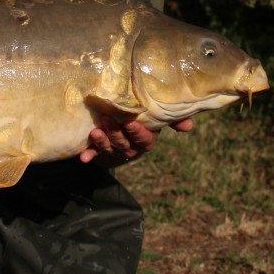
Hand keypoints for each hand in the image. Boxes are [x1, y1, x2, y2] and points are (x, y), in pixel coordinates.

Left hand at [79, 117, 193, 166]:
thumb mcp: (157, 115)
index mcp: (147, 138)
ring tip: (95, 131)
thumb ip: (173, 118)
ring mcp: (116, 150)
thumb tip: (189, 126)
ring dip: (103, 142)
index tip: (130, 123)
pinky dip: (90, 155)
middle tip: (107, 120)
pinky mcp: (101, 150)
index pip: (145, 140)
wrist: (123, 122)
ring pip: (111, 149)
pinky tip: (84, 157)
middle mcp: (132, 147)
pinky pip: (95, 154)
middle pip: (125, 144)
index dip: (138, 133)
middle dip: (116, 134)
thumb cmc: (143, 116)